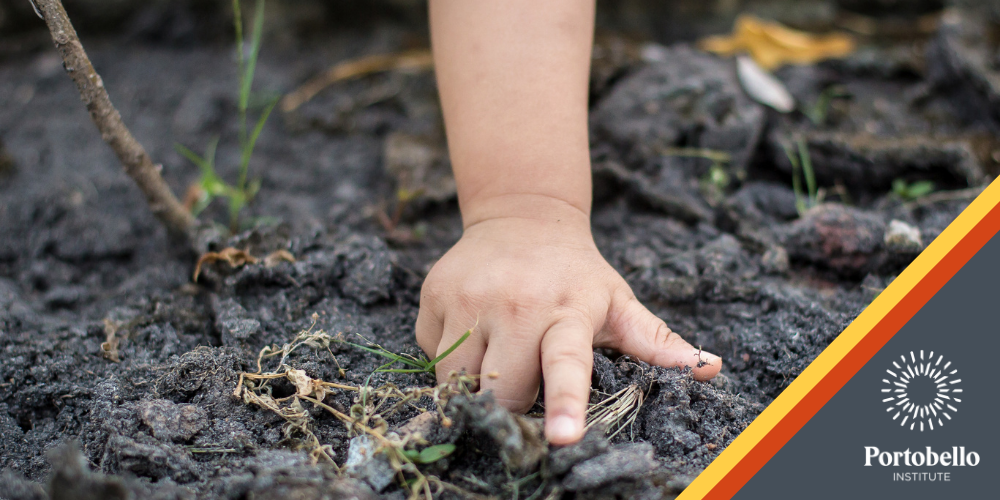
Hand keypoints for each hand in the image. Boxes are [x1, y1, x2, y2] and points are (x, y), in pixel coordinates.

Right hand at [415, 199, 721, 444]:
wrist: (521, 214)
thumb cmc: (577, 272)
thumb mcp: (619, 301)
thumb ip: (657, 340)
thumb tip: (711, 367)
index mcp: (567, 311)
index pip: (566, 364)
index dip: (564, 403)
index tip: (562, 438)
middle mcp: (515, 304)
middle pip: (502, 390)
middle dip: (512, 402)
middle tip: (524, 379)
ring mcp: (468, 297)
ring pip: (457, 379)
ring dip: (475, 384)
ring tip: (497, 353)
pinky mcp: (433, 295)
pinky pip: (432, 353)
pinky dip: (452, 356)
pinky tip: (474, 328)